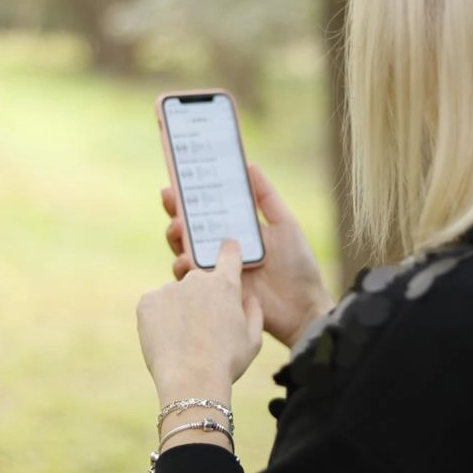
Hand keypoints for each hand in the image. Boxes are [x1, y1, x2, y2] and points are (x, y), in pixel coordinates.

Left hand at [136, 239, 262, 405]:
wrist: (191, 381)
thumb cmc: (227, 362)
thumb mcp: (253, 340)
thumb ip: (253, 311)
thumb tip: (248, 297)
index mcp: (225, 284)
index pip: (229, 253)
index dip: (229, 251)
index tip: (227, 249)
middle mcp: (197, 278)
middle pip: (200, 282)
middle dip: (201, 300)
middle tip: (202, 331)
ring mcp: (170, 288)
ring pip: (176, 296)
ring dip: (179, 311)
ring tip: (184, 342)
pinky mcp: (147, 301)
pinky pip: (155, 306)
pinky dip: (159, 319)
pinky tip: (167, 340)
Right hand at [162, 164, 334, 348]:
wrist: (303, 307)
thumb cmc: (297, 265)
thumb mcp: (285, 224)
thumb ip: (266, 197)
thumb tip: (249, 165)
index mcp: (236, 230)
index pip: (207, 209)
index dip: (190, 194)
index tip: (178, 178)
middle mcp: (221, 248)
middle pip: (189, 228)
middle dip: (175, 211)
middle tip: (170, 199)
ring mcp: (215, 270)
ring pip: (184, 250)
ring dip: (175, 237)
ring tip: (177, 227)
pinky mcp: (213, 291)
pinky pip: (191, 278)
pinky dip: (184, 267)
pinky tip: (186, 259)